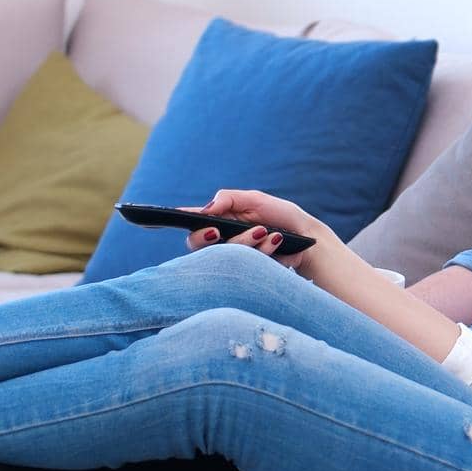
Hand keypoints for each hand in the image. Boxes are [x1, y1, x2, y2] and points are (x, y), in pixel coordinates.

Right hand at [181, 189, 339, 271]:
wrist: (306, 236)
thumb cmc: (279, 215)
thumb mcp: (255, 199)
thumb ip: (228, 199)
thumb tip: (206, 210)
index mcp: (220, 221)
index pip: (193, 223)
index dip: (177, 224)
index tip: (166, 224)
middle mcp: (222, 241)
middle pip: (196, 245)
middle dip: (204, 237)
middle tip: (216, 232)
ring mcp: (235, 258)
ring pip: (224, 254)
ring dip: (245, 240)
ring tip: (265, 231)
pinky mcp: (249, 271)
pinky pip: (247, 264)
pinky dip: (264, 249)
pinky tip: (276, 240)